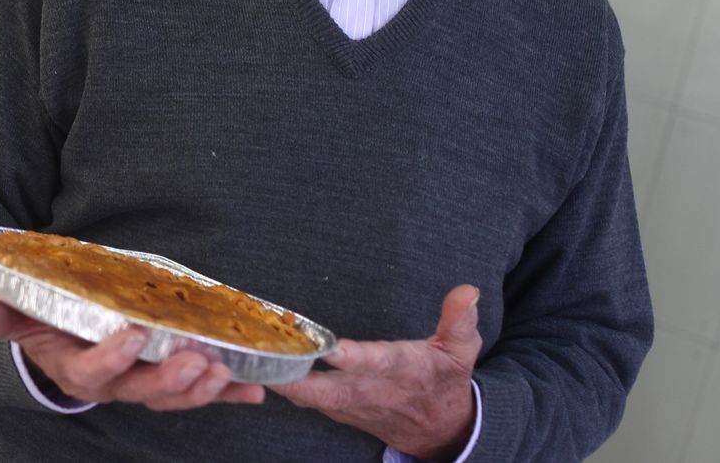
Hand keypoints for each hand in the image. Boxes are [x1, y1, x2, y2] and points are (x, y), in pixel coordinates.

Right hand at [0, 296, 264, 410]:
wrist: (63, 339)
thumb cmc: (44, 322)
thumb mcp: (19, 315)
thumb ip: (1, 316)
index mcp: (76, 370)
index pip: (91, 373)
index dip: (110, 360)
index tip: (129, 336)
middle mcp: (113, 385)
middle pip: (142, 391)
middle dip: (170, 379)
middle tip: (194, 359)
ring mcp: (145, 384)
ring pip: (174, 395)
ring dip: (202, 387)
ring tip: (223, 370)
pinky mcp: (172, 379)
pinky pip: (202, 391)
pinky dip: (231, 392)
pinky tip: (256, 389)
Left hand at [273, 285, 481, 459]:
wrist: (440, 429)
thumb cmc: (445, 379)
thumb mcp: (461, 350)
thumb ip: (459, 320)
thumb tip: (468, 289)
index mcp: (402, 370)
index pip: (377, 364)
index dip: (355, 358)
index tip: (332, 348)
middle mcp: (373, 391)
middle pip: (330, 390)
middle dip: (298, 377)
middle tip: (267, 357)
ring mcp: (353, 405)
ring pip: (312, 398)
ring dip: (283, 381)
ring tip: (251, 357)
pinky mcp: (339, 410)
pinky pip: (308, 400)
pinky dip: (286, 386)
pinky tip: (261, 365)